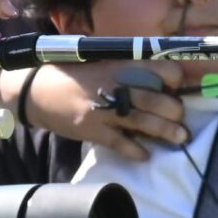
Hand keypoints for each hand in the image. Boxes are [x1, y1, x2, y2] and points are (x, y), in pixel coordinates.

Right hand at [11, 62, 192, 161]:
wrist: (36, 91)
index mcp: (119, 66)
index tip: (177, 88)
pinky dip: (137, 151)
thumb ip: (127, 69)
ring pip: (145, 123)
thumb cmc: (72, 75)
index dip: (173, 79)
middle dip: (175, 112)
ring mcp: (104, 111)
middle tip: (181, 119)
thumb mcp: (101, 63)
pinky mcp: (94, 131)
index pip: (159, 70)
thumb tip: (159, 81)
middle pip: (157, 101)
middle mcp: (115, 87)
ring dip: (167, 133)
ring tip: (180, 138)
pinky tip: (146, 155)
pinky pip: (122, 144)